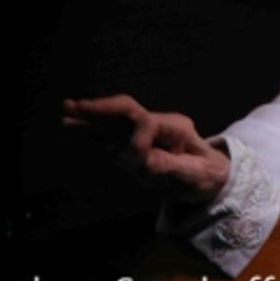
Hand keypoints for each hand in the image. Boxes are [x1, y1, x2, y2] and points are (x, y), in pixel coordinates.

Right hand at [62, 94, 230, 204]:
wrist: (210, 172)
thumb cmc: (204, 171)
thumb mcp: (194, 173)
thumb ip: (167, 168)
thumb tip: (144, 162)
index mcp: (174, 127)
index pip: (146, 123)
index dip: (136, 138)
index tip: (138, 157)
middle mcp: (157, 125)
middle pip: (126, 111)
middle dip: (102, 109)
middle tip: (75, 107)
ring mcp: (145, 133)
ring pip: (116, 119)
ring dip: (92, 115)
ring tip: (69, 110)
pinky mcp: (135, 144)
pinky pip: (111, 133)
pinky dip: (93, 128)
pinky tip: (74, 124)